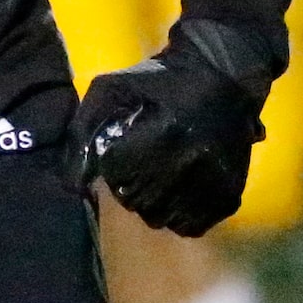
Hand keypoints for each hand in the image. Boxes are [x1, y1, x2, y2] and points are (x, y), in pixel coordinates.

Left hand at [64, 19, 273, 236]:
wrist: (221, 76)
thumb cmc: (157, 80)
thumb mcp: (110, 89)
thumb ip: (82, 131)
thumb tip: (72, 185)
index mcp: (164, 132)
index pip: (116, 175)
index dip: (110, 165)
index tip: (117, 152)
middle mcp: (193, 161)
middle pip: (136, 201)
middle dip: (126, 186)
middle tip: (135, 166)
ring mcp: (215, 181)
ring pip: (162, 218)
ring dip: (150, 203)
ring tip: (155, 178)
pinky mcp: (231, 194)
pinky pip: (192, 226)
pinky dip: (177, 215)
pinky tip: (175, 192)